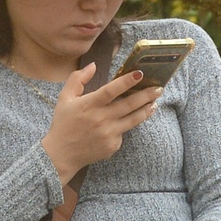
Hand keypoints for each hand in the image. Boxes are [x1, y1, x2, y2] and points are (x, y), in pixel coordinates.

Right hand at [42, 63, 159, 182]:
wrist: (61, 155)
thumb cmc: (63, 124)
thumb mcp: (65, 98)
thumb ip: (78, 79)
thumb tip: (93, 65)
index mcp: (89, 105)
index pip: (111, 90)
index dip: (126, 81)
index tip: (140, 74)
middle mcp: (101, 119)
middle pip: (129, 104)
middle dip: (146, 95)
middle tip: (159, 88)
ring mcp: (108, 134)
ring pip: (133, 119)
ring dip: (146, 110)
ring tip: (154, 103)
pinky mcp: (112, 146)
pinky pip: (124, 132)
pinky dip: (127, 125)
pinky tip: (130, 120)